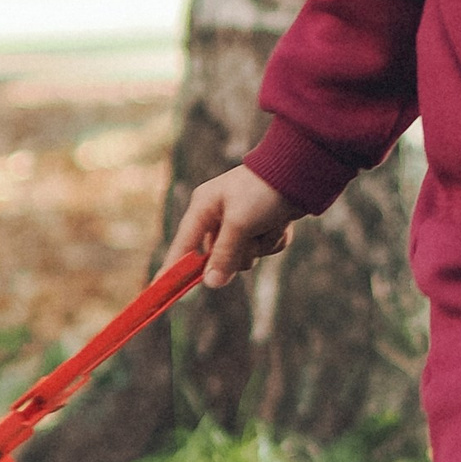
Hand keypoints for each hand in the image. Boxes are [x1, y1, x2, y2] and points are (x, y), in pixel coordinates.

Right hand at [165, 163, 302, 289]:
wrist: (302, 171)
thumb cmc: (263, 191)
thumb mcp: (240, 223)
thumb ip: (224, 254)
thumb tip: (210, 283)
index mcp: (204, 207)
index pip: (182, 246)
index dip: (172, 270)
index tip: (159, 290)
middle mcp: (218, 216)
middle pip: (219, 257)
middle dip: (240, 251)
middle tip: (251, 234)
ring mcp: (241, 222)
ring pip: (245, 257)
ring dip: (261, 245)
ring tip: (270, 223)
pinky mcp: (261, 226)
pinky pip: (263, 250)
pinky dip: (274, 241)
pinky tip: (280, 222)